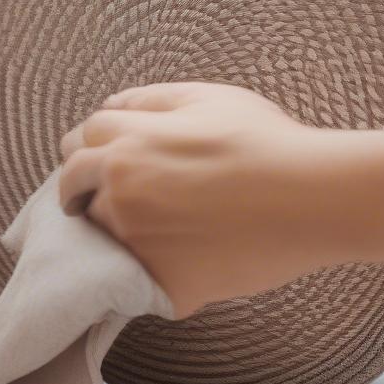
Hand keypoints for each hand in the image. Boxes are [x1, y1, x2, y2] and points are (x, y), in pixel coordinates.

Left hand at [58, 82, 339, 316]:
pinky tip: (185, 259)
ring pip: (100, 236)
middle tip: (115, 192)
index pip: (79, 141)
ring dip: (115, 229)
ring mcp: (137, 243)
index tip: (104, 156)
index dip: (92, 145)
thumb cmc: (265, 141)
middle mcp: (119, 193)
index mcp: (127, 143)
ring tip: (160, 225)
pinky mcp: (162, 285)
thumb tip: (112, 106)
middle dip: (82, 187)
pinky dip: (153, 271)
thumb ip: (150, 100)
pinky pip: (139, 282)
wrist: (312, 199)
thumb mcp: (208, 98)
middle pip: (71, 188)